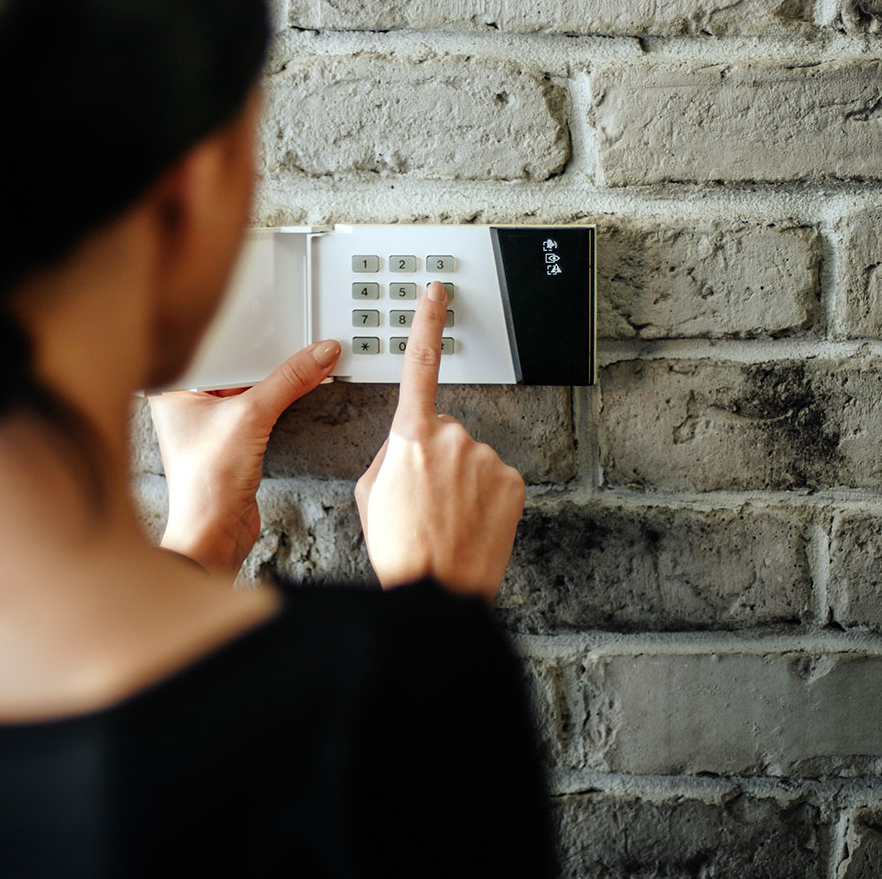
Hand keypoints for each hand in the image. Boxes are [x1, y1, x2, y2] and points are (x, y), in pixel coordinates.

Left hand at [149, 340, 341, 575]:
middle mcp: (187, 402)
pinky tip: (296, 388)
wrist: (215, 533)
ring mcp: (209, 422)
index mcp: (173, 388)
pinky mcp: (230, 439)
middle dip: (264, 354)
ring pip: (248, 385)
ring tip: (301, 361)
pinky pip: (257, 406)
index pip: (212, 345)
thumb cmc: (205, 484)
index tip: (275, 321)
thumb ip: (288, 381)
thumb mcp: (251, 416)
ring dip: (274, 379)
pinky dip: (278, 398)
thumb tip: (318, 355)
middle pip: (233, 363)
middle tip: (293, 337)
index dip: (244, 331)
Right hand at [354, 282, 524, 604]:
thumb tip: (408, 447)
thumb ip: (389, 453)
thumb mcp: (369, 492)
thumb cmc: (399, 546)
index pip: (419, 365)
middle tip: (420, 500)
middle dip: (433, 458)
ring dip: (458, 482)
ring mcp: (486, 459)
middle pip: (442, 432)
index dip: (427, 323)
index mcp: (410, 435)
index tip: (436, 293)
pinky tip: (469, 523)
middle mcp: (452, 438)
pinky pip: (494, 479)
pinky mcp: (512, 482)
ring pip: (470, 458)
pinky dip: (484, 498)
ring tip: (443, 519)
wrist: (436, 589)